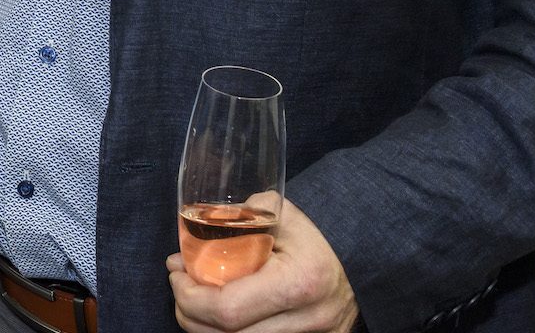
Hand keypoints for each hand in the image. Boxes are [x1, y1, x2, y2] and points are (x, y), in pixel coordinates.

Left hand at [167, 197, 357, 332]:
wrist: (358, 269)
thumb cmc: (314, 240)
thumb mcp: (281, 214)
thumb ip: (239, 216)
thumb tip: (197, 228)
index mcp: (298, 284)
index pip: (228, 309)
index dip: (190, 297)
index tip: (176, 273)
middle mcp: (305, 321)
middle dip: (188, 313)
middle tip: (178, 286)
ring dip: (203, 326)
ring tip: (192, 298)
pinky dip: (226, 332)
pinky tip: (215, 314)